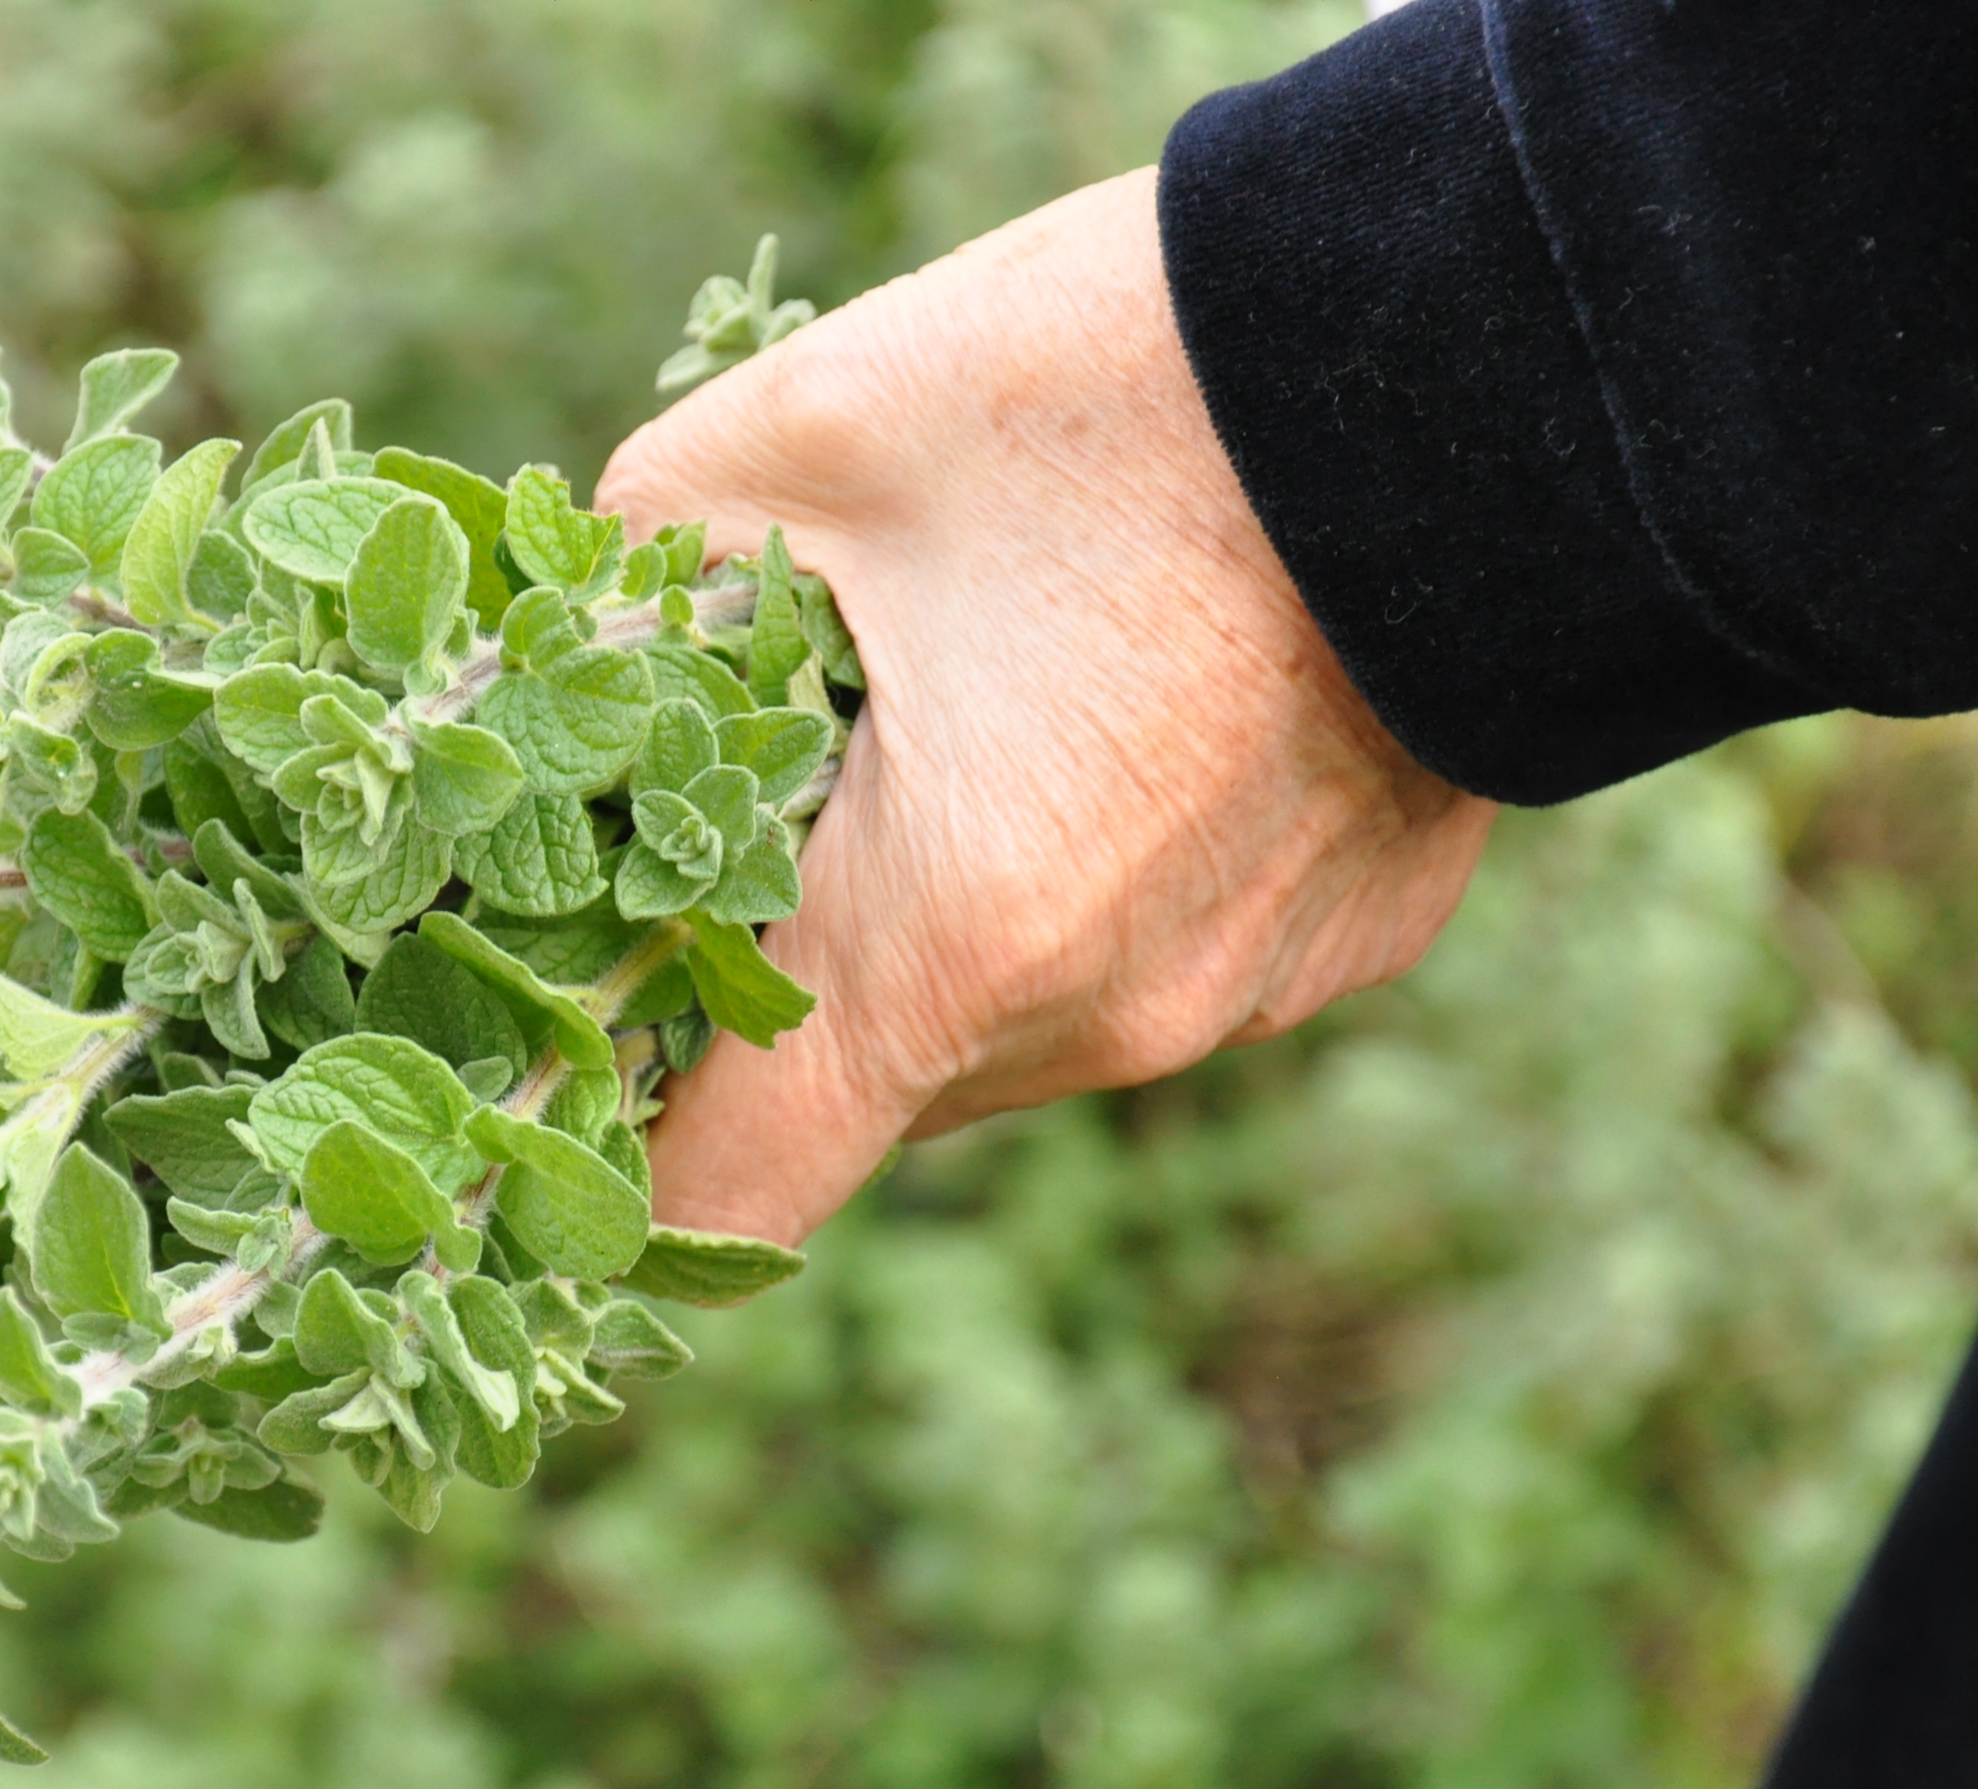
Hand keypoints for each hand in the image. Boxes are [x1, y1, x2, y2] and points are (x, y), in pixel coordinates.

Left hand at [600, 167, 1497, 1246]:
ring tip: (942, 711)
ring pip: (1001, 1019)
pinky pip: (1149, 953)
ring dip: (933, 914)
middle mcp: (1106, 1021)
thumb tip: (565, 683)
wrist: (1496, 334)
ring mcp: (1244, 992)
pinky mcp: (1345, 940)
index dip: (605, 1157)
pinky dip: (1082, 873)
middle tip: (727, 798)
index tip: (552, 1065)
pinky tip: (1106, 698)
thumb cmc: (1125, 390)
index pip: (716, 1195)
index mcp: (947, 947)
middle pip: (857, 1086)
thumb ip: (625, 597)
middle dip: (770, 974)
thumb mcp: (789, 446)